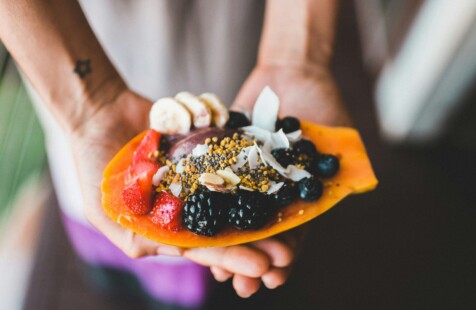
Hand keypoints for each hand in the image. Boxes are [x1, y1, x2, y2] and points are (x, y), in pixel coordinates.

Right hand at [70, 88, 302, 297]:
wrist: (99, 111)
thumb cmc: (93, 162)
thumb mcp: (104, 210)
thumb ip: (134, 237)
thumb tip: (174, 253)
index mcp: (168, 222)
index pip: (205, 246)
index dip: (232, 256)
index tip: (261, 266)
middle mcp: (189, 200)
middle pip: (229, 224)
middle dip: (257, 240)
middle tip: (287, 253)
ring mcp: (200, 172)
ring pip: (237, 191)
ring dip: (262, 206)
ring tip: (292, 217)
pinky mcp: (206, 145)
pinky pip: (232, 155)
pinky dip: (252, 164)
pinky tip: (277, 175)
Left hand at [201, 64, 351, 296]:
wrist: (291, 72)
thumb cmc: (322, 100)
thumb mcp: (338, 133)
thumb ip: (343, 161)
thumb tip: (359, 182)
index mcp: (299, 195)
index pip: (294, 232)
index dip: (285, 255)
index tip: (276, 275)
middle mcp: (271, 192)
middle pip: (260, 233)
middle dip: (251, 261)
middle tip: (243, 286)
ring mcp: (246, 178)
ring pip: (232, 218)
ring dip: (226, 244)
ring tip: (217, 270)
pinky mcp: (223, 161)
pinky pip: (211, 187)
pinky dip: (204, 208)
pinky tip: (194, 229)